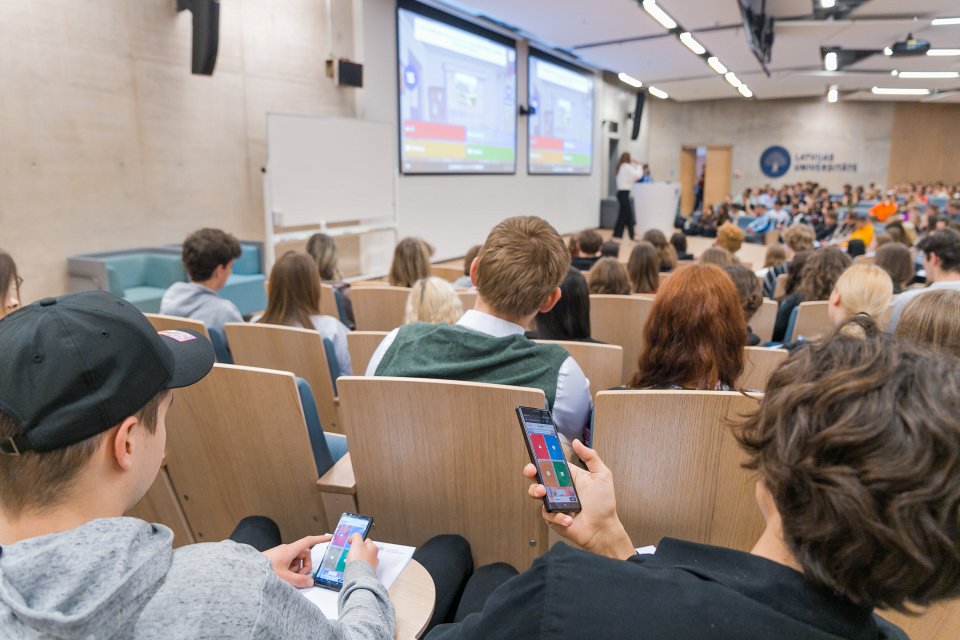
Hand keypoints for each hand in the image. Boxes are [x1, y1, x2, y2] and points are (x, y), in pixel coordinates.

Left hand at [263, 534, 330, 588]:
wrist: (247, 571)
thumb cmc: (262, 571)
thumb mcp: (284, 578)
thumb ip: (299, 581)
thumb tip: (310, 581)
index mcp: (290, 550)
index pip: (308, 541)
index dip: (320, 539)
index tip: (329, 538)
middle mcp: (286, 550)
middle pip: (304, 555)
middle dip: (305, 567)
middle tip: (298, 578)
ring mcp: (281, 555)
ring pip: (297, 560)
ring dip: (296, 570)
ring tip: (287, 579)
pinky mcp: (277, 560)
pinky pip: (290, 563)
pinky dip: (290, 571)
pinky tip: (283, 578)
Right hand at [345, 533, 379, 570]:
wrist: (359, 577)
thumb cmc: (360, 561)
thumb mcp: (357, 543)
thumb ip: (356, 537)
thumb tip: (354, 536)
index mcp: (373, 548)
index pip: (366, 540)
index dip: (358, 540)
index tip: (353, 542)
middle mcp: (374, 557)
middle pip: (365, 550)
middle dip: (358, 550)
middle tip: (352, 552)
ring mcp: (371, 565)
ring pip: (362, 559)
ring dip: (357, 559)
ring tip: (351, 560)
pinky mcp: (366, 573)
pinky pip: (360, 567)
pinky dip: (356, 566)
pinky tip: (352, 567)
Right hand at [523, 439, 634, 559]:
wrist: (603, 528)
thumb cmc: (603, 503)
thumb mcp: (602, 475)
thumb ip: (591, 457)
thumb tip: (576, 442)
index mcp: (568, 476)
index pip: (550, 463)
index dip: (541, 457)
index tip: (536, 453)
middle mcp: (558, 488)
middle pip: (538, 476)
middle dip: (530, 471)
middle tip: (532, 471)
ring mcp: (554, 502)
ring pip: (536, 493)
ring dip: (536, 491)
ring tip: (543, 493)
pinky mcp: (552, 517)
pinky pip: (547, 513)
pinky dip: (557, 516)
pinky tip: (569, 518)